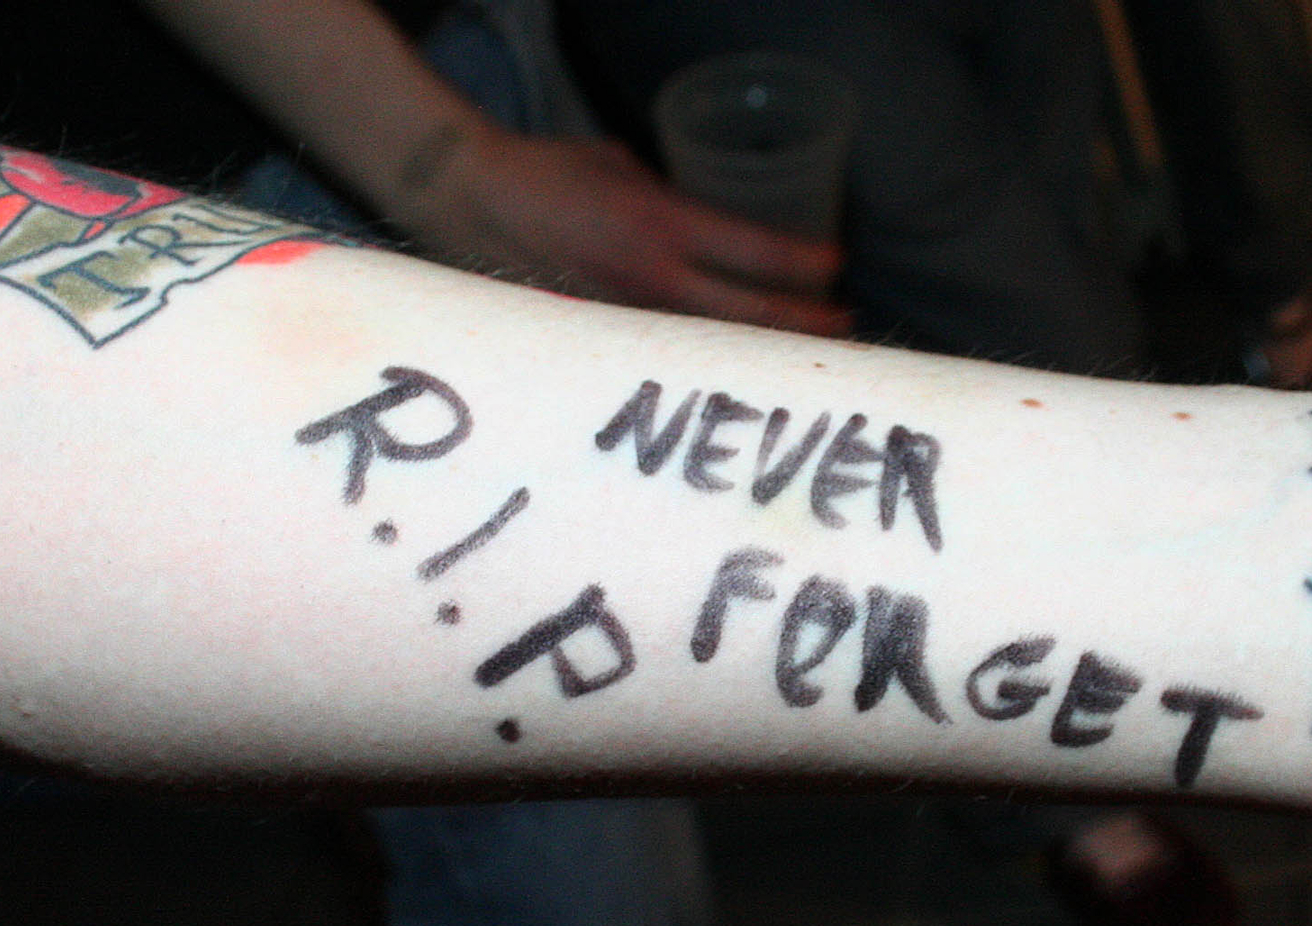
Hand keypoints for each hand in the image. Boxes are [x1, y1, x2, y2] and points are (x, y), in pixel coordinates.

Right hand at [393, 129, 849, 336]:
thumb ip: (670, 200)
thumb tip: (707, 228)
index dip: (805, 266)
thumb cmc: (547, 172)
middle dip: (803, 324)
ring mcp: (624, 318)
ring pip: (710, 346)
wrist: (469, 201)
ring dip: (757, 350)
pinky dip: (700, 362)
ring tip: (797, 358)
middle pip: (749, 315)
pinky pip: (661, 357)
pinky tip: (724, 371)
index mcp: (663, 225)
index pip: (757, 252)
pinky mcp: (598, 343)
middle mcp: (651, 278)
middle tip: (842, 329)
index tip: (837, 270)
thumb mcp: (622, 168)